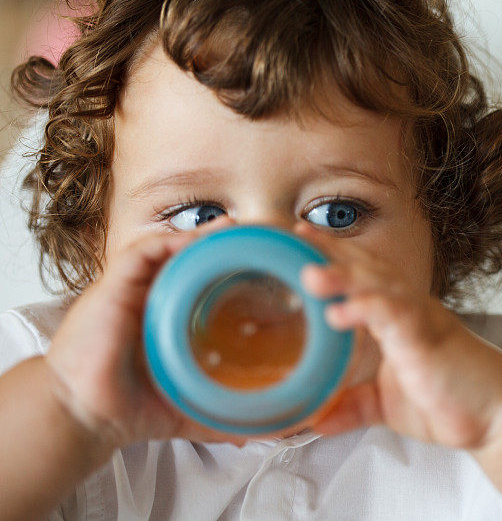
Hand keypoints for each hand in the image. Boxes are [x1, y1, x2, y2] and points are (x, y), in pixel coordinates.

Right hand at [43, 216, 294, 449]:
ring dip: (201, 236)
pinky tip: (200, 239)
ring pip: (167, 249)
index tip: (262, 265)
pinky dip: (171, 242)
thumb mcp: (186, 408)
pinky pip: (143, 253)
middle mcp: (149, 298)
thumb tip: (259, 431)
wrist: (82, 416)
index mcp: (166, 318)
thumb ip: (220, 414)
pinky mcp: (113, 286)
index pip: (200, 282)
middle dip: (221, 245)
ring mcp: (131, 290)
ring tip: (235, 228)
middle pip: (187, 258)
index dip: (228, 269)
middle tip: (255, 238)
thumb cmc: (126, 408)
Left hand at [294, 221, 501, 449]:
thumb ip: (355, 405)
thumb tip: (319, 420)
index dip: (332, 256)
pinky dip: (368, 309)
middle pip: (366, 269)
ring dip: (343, 277)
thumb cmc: (453, 398)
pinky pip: (396, 315)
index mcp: (398, 316)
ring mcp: (419, 320)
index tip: (299, 240)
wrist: (499, 413)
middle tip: (295, 234)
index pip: (361, 276)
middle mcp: (408, 309)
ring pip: (378, 286)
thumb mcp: (388, 404)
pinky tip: (341, 312)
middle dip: (331, 250)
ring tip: (310, 275)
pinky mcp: (428, 338)